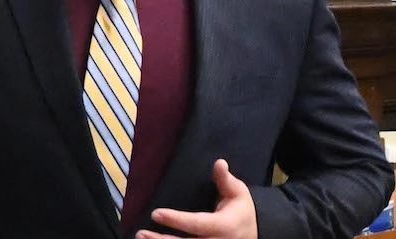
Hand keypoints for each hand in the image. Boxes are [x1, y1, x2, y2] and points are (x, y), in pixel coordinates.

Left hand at [135, 159, 256, 238]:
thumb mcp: (238, 192)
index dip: (176, 220)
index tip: (156, 213)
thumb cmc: (242, 210)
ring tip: (141, 238)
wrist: (254, 233)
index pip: (197, 223)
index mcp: (224, 226)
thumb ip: (225, 180)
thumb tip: (219, 163)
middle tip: (141, 233)